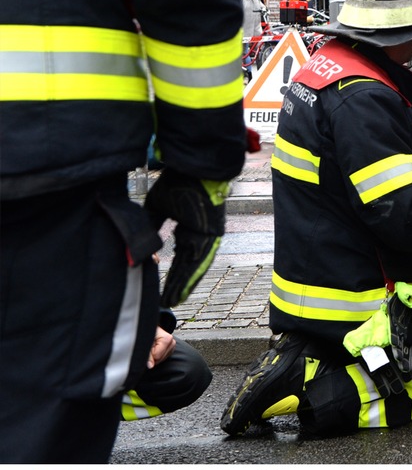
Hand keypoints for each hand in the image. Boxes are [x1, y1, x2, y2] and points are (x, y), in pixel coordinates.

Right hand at [144, 169, 229, 306]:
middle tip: (168, 302)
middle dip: (177, 284)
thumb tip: (140, 246)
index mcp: (189, 228)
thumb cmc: (179, 182)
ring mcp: (208, 235)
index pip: (180, 257)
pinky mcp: (213, 233)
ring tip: (173, 301)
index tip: (163, 288)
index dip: (172, 273)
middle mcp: (200, 234)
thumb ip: (150, 226)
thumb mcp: (157, 207)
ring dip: (184, 284)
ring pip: (195, 264)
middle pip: (187, 264)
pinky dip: (192, 274)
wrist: (194, 167)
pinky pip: (202, 257)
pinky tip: (185, 288)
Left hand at [147, 326, 175, 368]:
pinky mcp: (171, 349)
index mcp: (167, 338)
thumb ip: (148, 355)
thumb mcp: (145, 342)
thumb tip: (151, 366)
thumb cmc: (147, 332)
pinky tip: (155, 349)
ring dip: (155, 356)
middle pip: (160, 358)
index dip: (150, 354)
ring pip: (161, 359)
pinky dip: (157, 355)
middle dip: (153, 356)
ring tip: (152, 347)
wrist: (150, 327)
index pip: (157, 356)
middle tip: (149, 347)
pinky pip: (163, 358)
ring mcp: (172, 346)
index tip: (147, 347)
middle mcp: (172, 342)